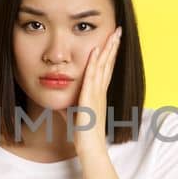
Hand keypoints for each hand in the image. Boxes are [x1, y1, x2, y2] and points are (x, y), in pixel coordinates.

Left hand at [74, 27, 121, 155]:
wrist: (90, 147)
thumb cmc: (82, 134)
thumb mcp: (72, 114)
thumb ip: (68, 105)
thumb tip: (59, 102)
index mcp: (98, 93)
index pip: (105, 68)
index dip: (109, 54)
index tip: (112, 40)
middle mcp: (100, 91)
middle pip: (109, 63)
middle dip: (113, 46)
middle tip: (118, 30)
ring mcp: (97, 94)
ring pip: (104, 66)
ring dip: (108, 49)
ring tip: (113, 34)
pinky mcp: (90, 98)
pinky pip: (92, 77)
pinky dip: (94, 63)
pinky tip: (95, 51)